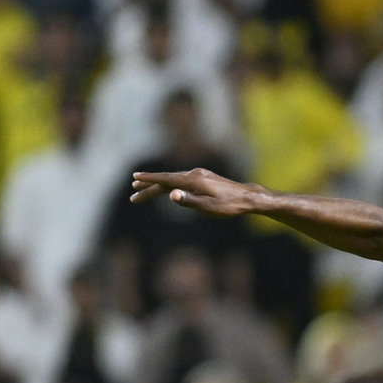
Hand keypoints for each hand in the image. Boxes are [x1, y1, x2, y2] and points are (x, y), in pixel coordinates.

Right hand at [129, 167, 267, 217]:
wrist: (249, 198)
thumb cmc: (230, 206)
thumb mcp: (209, 207)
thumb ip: (189, 201)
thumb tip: (171, 195)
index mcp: (193, 180)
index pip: (166, 179)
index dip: (149, 179)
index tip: (135, 178)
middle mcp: (194, 174)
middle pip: (167, 180)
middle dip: (149, 187)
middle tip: (133, 194)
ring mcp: (200, 175)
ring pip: (174, 180)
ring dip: (158, 185)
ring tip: (143, 190)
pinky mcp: (204, 178)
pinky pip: (182, 180)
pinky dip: (170, 184)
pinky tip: (166, 190)